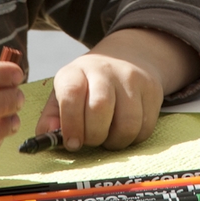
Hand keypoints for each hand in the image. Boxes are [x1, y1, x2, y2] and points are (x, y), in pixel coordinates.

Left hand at [35, 29, 199, 151]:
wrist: (128, 58)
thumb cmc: (88, 85)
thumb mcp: (65, 92)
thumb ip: (51, 116)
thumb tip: (47, 136)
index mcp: (77, 71)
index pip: (72, 93)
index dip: (70, 123)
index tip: (72, 142)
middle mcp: (105, 70)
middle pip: (100, 108)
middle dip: (94, 136)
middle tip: (91, 140)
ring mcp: (132, 79)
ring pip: (127, 123)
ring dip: (115, 141)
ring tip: (108, 137)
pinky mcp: (152, 90)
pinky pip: (144, 128)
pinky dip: (133, 138)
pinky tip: (123, 130)